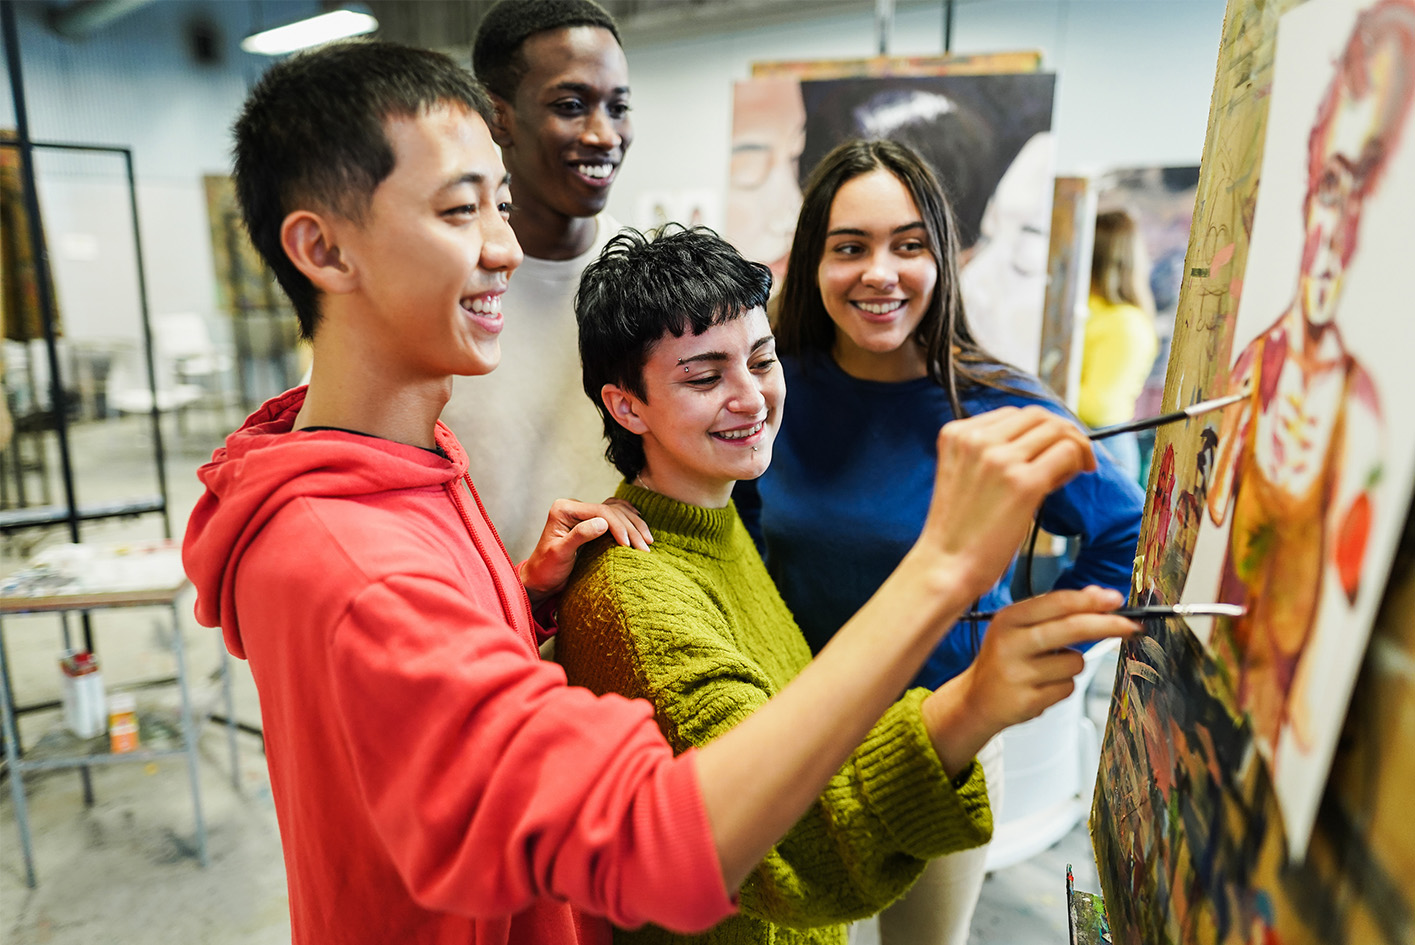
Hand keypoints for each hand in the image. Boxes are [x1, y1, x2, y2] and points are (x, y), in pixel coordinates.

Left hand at [519, 497, 652, 605]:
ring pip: (616, 511)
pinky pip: (615, 515)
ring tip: (648, 541)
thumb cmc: (546, 570)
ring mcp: (583, 514)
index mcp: (564, 509)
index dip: (619, 526)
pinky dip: (629, 520)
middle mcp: (574, 507)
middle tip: (645, 548)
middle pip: (611, 510)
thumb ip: (579, 535)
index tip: (630, 545)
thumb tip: (603, 522)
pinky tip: (640, 526)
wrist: (540, 580)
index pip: (600, 511)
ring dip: (634, 524)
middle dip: (630, 528)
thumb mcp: (560, 553)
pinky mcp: (590, 523)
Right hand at [912, 406, 1094, 599]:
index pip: (1012, 414)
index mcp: (956, 434)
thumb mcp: (961, 475)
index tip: (1046, 449)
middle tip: (1073, 456)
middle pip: (1037, 416)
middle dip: (1062, 432)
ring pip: (1057, 430)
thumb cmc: (957, 531)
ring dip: (1074, 445)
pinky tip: (1072, 479)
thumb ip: (988, 453)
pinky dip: (1077, 461)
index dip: (1037, 430)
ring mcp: (1000, 459)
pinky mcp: (1023, 483)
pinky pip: (1067, 453)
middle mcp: (976, 439)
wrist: (945, 566)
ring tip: (1074, 469)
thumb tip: (1038, 443)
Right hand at [921, 586, 1136, 775]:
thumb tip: (1096, 595)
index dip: (1091, 600)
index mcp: (1009, 619)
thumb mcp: (1021, 627)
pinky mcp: (1027, 701)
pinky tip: (1041, 687)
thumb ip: (1056, 611)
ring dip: (1073, 665)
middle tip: (1132, 627)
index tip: (1116, 600)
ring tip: (1049, 669)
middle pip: (1072, 629)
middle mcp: (1010, 643)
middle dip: (1108, 626)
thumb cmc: (1004, 659)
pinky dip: (1062, 687)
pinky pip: (1068, 688)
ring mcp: (1018, 674)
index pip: (1057, 603)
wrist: (976, 699)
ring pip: (1075, 663)